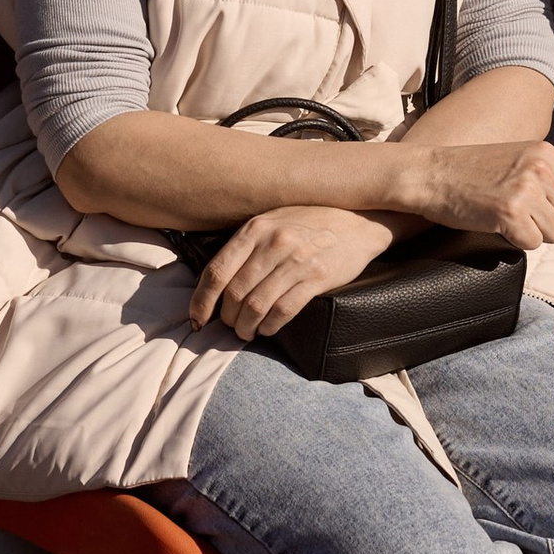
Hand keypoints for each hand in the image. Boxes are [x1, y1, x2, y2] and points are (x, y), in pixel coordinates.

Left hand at [188, 204, 395, 338]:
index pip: (217, 271)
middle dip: (227, 318)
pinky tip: (267, 329)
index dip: (201, 301)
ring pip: (256, 306)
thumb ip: (246, 245)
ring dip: (246, 327)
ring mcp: (296, 261)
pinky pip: (283, 311)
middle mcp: (273, 243)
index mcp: (255, 228)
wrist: (356, 222)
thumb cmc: (309, 223)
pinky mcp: (317, 278)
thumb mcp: (272, 221)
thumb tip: (214, 282)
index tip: (196, 318)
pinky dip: (270, 326)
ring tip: (246, 332)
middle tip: (229, 326)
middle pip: (235, 294)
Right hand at [390, 137, 553, 246]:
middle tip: (522, 216)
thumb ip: (546, 173)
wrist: (430, 175)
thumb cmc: (470, 171)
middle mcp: (540, 169)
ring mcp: (526, 191)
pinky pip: (532, 244)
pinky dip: (516, 242)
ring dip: (533, 233)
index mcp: (546, 153)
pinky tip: (498, 226)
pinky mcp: (510, 214)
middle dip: (550, 223)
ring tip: (508, 219)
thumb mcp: (516, 157)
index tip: (544, 207)